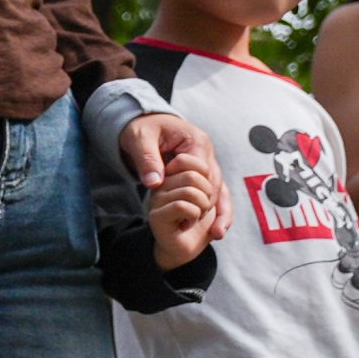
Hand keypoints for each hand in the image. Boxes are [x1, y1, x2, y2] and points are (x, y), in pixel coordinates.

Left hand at [122, 110, 226, 245]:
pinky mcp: (202, 172)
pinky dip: (216, 209)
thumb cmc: (141, 128)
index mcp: (196, 141)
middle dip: (210, 206)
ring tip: (216, 234)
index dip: (198, 193)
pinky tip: (216, 229)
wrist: (144, 122)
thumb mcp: (139, 140)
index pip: (203, 172)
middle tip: (201, 227)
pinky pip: (213, 191)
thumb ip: (147, 160)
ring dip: (219, 211)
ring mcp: (207, 162)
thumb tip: (155, 184)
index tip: (191, 213)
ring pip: (219, 189)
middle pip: (215, 182)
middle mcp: (207, 152)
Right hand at [146, 158, 220, 268]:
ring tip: (195, 216)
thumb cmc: (200, 222)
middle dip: (207, 195)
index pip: (187, 160)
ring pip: (189, 191)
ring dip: (202, 207)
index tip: (206, 193)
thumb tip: (208, 181)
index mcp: (171, 175)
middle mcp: (161, 185)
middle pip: (192, 175)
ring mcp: (157, 200)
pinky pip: (182, 206)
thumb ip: (220, 191)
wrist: (185, 248)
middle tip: (201, 208)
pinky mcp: (156, 216)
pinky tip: (187, 222)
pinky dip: (194, 215)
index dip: (206, 176)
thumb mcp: (217, 201)